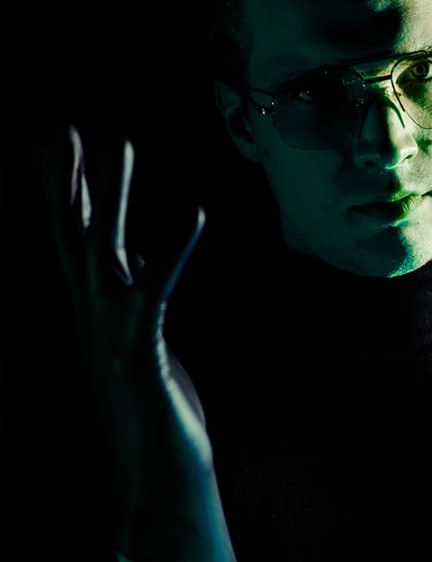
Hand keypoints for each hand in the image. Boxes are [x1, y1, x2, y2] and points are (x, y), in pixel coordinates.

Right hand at [41, 125, 234, 560]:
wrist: (154, 477)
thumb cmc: (151, 405)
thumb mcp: (139, 336)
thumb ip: (134, 295)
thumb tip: (137, 258)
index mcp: (93, 312)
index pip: (75, 242)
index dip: (70, 195)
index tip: (66, 150)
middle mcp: (91, 317)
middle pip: (73, 237)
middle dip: (69, 182)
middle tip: (62, 128)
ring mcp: (110, 333)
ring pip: (104, 251)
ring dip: (110, 197)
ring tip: (118, 143)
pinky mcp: (139, 353)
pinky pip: (155, 289)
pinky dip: (174, 249)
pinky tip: (196, 213)